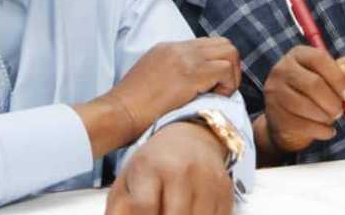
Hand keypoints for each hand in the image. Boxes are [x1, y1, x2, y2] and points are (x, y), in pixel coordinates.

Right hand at [77, 38, 240, 157]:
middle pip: (224, 44)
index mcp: (168, 49)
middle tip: (222, 91)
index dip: (217, 65)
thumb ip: (173, 76)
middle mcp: (178, 48)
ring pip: (229, 52)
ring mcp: (184, 58)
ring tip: (218, 95)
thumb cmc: (129, 109)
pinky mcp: (190, 73)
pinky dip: (227, 85)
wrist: (117, 113)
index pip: (208, 45)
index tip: (213, 87)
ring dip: (230, 76)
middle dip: (230, 67)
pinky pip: (225, 69)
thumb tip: (194, 87)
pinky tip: (213, 99)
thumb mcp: (151, 81)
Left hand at [106, 121, 233, 214]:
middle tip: (158, 214)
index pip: (144, 207)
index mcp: (152, 167)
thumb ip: (119, 208)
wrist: (191, 137)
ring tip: (170, 211)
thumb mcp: (128, 178)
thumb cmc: (155, 162)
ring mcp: (208, 181)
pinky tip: (189, 212)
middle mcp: (183, 171)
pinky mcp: (226, 191)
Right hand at [258, 46, 344, 155]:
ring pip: (306, 106)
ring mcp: (275, 92)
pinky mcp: (275, 115)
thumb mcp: (333, 75)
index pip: (319, 59)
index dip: (339, 78)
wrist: (290, 118)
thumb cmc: (317, 91)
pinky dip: (321, 130)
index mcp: (299, 54)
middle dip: (333, 101)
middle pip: (313, 84)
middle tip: (340, 111)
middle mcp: (282, 69)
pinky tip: (328, 130)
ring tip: (331, 118)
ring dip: (326, 117)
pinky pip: (302, 125)